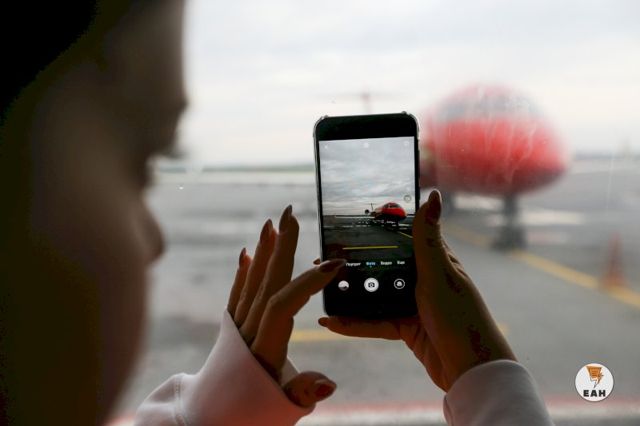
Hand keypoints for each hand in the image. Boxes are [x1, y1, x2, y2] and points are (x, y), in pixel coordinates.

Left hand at [227, 205, 344, 406]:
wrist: (211, 419)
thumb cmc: (252, 414)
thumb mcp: (284, 406)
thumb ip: (305, 392)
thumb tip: (329, 383)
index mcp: (264, 349)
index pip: (284, 305)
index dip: (308, 283)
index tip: (333, 263)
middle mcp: (247, 332)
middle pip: (265, 283)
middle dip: (281, 248)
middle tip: (290, 215)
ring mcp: (236, 328)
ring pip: (251, 283)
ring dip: (263, 251)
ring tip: (272, 223)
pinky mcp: (230, 328)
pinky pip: (236, 294)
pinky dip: (243, 272)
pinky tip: (248, 253)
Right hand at [318, 190, 515, 390]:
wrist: (470, 369)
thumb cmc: (461, 317)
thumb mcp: (439, 274)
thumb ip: (428, 239)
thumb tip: (434, 196)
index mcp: (434, 261)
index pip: (401, 238)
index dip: (376, 230)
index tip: (346, 226)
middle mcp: (422, 280)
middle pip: (382, 267)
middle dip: (355, 265)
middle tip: (324, 260)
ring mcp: (412, 304)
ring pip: (374, 295)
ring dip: (350, 295)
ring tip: (322, 289)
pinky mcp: (405, 328)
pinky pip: (374, 322)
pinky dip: (353, 323)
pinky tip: (332, 322)